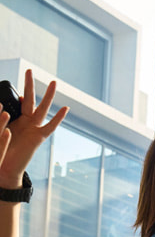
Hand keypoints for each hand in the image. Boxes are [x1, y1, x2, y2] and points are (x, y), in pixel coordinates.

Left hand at [0, 70, 68, 188]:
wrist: (4, 167)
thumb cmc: (0, 149)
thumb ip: (1, 116)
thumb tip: (0, 104)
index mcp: (16, 119)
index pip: (18, 101)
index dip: (17, 92)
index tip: (13, 84)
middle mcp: (26, 122)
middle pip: (30, 99)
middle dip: (29, 84)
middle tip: (29, 69)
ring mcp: (34, 129)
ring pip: (42, 108)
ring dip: (48, 96)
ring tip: (54, 83)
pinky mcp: (39, 137)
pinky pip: (50, 126)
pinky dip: (58, 118)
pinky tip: (65, 108)